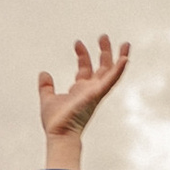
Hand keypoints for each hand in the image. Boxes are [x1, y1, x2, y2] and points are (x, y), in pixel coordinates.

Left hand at [38, 35, 129, 162]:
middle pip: (102, 67)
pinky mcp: (97, 95)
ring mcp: (96, 92)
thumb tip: (44, 73)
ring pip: (111, 72)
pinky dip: (119, 70)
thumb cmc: (56, 122)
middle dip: (104, 52)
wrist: (59, 133)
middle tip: (104, 36)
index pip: (85, 68)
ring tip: (126, 44)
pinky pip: (111, 81)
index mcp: (80, 90)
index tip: (77, 42)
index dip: (82, 55)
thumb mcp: (48, 98)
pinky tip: (125, 59)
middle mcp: (91, 90)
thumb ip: (46, 86)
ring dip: (118, 58)